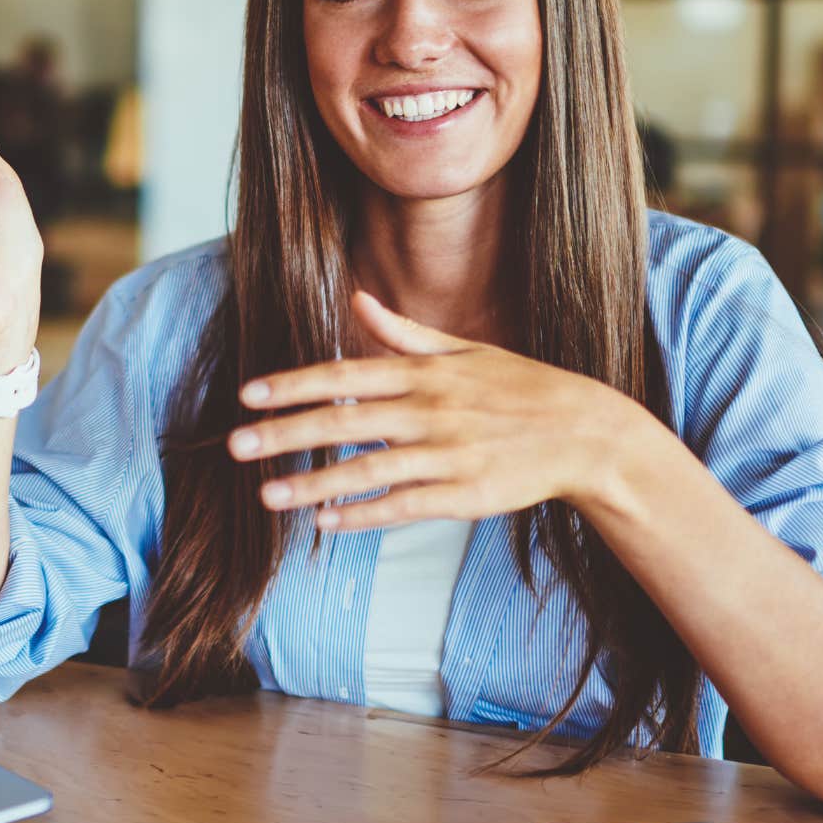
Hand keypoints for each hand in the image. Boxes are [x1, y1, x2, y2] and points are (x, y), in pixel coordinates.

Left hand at [226, 291, 639, 530]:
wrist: (586, 433)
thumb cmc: (521, 388)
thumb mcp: (464, 351)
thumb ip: (404, 333)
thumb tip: (357, 299)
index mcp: (426, 373)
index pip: (346, 375)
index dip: (294, 385)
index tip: (248, 394)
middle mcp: (431, 410)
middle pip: (344, 421)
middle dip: (286, 434)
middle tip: (236, 446)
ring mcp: (448, 454)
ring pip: (368, 469)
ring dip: (314, 484)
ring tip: (266, 496)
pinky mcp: (466, 494)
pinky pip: (405, 505)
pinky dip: (365, 513)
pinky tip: (326, 522)